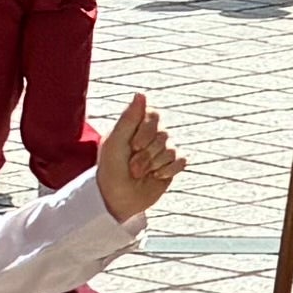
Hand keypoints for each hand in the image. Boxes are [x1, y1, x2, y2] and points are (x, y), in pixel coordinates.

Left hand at [94, 96, 182, 216]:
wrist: (116, 198)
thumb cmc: (110, 168)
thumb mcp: (115, 142)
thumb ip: (128, 119)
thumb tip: (141, 93)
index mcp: (137, 125)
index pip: (154, 115)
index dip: (146, 132)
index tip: (133, 146)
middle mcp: (152, 134)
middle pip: (163, 135)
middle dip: (147, 154)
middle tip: (132, 167)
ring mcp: (163, 150)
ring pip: (171, 149)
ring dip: (154, 164)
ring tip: (139, 174)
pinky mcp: (172, 165)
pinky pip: (181, 161)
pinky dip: (168, 170)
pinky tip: (156, 176)